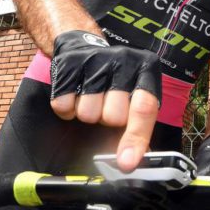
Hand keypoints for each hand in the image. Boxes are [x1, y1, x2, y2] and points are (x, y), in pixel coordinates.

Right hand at [50, 31, 161, 170]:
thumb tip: (133, 160)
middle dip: (107, 119)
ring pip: (88, 114)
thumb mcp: (135, 95)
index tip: (126, 164)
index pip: (144, 108)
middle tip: (106, 104)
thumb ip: (139, 126)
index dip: (136, 139)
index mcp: (146, 68)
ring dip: (87, 113)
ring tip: (91, 97)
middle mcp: (124, 60)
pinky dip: (67, 108)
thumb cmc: (115, 79)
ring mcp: (96, 60)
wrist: (83, 46)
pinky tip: (75, 93)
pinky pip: (63, 106)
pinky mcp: (69, 63)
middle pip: (113, 117)